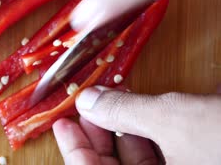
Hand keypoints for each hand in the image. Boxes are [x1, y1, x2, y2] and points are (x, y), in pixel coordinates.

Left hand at [53, 86, 220, 163]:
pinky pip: (162, 154)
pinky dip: (149, 132)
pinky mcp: (196, 162)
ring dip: (124, 129)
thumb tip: (88, 100)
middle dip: (99, 134)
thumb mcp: (171, 120)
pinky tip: (142, 109)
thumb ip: (124, 112)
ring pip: (139, 160)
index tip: (62, 124)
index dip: (74, 149)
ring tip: (112, 100)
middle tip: (87, 106)